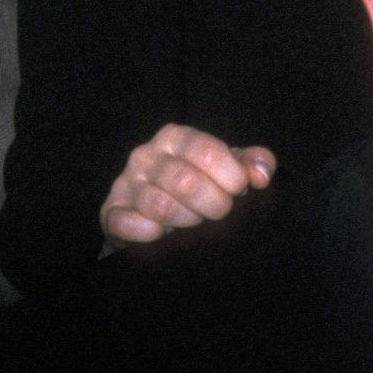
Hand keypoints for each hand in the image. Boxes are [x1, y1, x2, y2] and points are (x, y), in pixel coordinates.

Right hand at [98, 125, 276, 249]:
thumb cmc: (198, 186)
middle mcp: (145, 155)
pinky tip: (163, 235)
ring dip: (186, 220)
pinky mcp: (110, 212)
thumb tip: (262, 174)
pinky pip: (126, 223)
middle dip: (213, 203)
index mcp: (175, 137)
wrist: (153, 216)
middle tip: (221, 212)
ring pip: (160, 205)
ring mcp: (125, 184)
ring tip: (195, 222)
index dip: (231, 176)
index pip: (208, 151)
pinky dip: (149, 232)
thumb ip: (251, 163)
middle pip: (185, 180)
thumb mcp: (226, 169)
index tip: (239, 191)